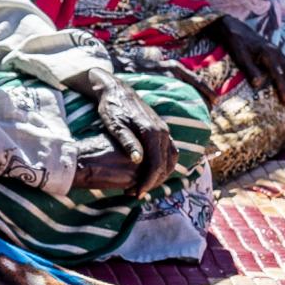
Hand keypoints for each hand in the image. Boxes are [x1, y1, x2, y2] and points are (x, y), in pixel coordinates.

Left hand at [76, 78, 178, 195]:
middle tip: (137, 193)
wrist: (117, 90)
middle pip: (166, 165)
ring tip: (144, 186)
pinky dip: (164, 165)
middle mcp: (163, 132)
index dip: (148, 182)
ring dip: (161, 175)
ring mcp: (165, 130)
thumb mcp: (115, 126)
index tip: (137, 193)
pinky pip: (170, 152)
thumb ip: (128, 143)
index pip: (156, 165)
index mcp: (152, 132)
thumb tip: (138, 161)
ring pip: (171, 159)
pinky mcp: (162, 130)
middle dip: (153, 182)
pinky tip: (150, 172)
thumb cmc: (112, 109)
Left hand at [214, 15, 284, 113]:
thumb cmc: (236, 45)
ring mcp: (279, 53)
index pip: (278, 74)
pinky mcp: (278, 54)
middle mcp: (277, 53)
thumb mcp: (240, 57)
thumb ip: (250, 70)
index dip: (283, 88)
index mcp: (268, 54)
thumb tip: (257, 85)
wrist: (236, 29)